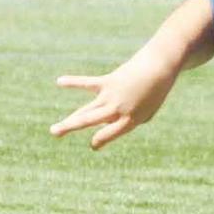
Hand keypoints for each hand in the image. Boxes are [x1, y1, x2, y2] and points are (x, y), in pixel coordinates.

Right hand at [50, 62, 174, 148]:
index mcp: (130, 121)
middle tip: (54, 133)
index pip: (109, 134)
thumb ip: (131, 118)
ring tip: (54, 130)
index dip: (100, 140)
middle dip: (72, 128)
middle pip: (90, 122)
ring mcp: (111, 97)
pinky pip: (87, 83)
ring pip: (86, 112)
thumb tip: (111, 119)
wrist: (159, 69)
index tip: (94, 145)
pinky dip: (74, 82)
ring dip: (69, 121)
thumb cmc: (155, 92)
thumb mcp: (148, 111)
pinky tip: (60, 82)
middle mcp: (118, 111)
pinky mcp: (107, 82)